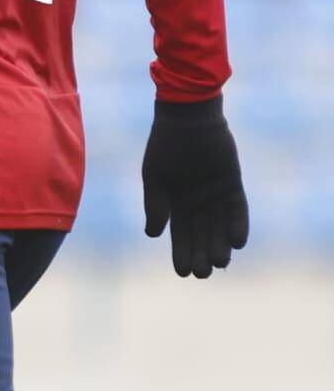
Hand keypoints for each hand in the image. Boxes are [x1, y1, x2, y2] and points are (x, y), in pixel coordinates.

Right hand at [141, 96, 248, 277]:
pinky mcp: (233, 185)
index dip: (181, 252)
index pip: (180, 234)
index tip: (182, 272)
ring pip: (220, 227)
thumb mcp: (155, 176)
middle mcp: (197, 202)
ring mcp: (216, 194)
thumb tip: (153, 235)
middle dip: (202, 254)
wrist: (187, 117)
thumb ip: (156, 204)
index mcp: (175, 202)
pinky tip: (237, 242)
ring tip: (219, 262)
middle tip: (202, 273)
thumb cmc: (166, 145)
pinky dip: (238, 225)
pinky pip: (238, 210)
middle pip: (202, 234)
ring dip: (220, 245)